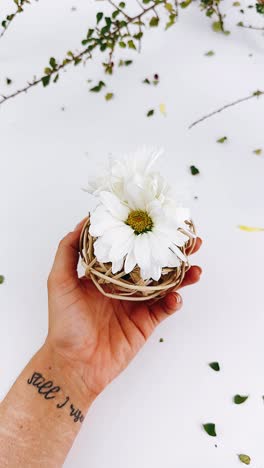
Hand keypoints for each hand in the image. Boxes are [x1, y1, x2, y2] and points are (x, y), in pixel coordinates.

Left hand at [46, 219, 201, 398]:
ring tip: (194, 266)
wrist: (75, 363)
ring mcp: (137, 304)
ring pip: (165, 285)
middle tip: (188, 240)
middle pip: (152, 263)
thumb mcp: (59, 282)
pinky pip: (165, 309)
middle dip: (170, 252)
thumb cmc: (64, 323)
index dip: (143, 235)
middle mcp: (124, 286)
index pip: (129, 249)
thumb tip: (81, 223)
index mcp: (106, 274)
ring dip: (182, 275)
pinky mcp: (146, 323)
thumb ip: (67, 252)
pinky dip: (174, 302)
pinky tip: (176, 297)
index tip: (156, 221)